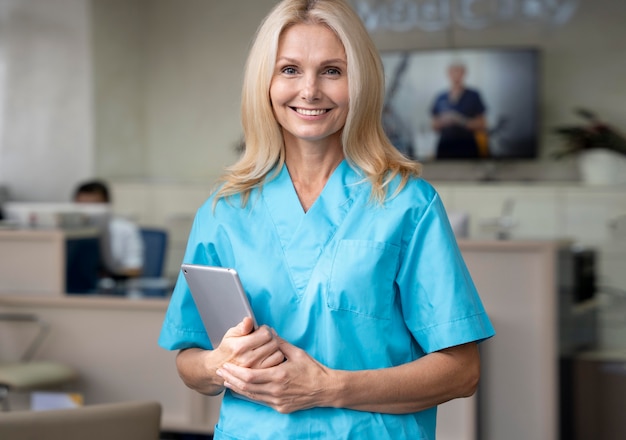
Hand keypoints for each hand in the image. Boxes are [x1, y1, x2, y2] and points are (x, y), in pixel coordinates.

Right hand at [215, 317, 283, 368]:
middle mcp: (248, 359)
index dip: (265, 329)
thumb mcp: (231, 334)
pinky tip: (269, 355)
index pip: (265, 334)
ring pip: (278, 353)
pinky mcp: (261, 376)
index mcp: (240, 346)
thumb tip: (249, 320)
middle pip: (273, 343)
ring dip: (275, 348)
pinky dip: (276, 358)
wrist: (222, 366)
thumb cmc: (228, 348)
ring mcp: (256, 369)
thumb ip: (242, 327)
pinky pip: (277, 364)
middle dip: (271, 338)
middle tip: (265, 338)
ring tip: (267, 347)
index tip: (261, 330)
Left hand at [216, 338, 335, 412]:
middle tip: (220, 372)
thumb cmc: (313, 370)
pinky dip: (249, 394)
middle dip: (231, 379)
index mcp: (278, 376)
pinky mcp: (280, 407)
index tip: (225, 365)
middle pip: (246, 387)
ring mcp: (278, 401)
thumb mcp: (297, 352)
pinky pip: (260, 401)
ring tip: (227, 381)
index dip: (234, 372)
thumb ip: (280, 343)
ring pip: (251, 396)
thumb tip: (268, 331)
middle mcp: (276, 391)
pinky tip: (243, 389)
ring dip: (237, 388)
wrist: (326, 389)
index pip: (249, 376)